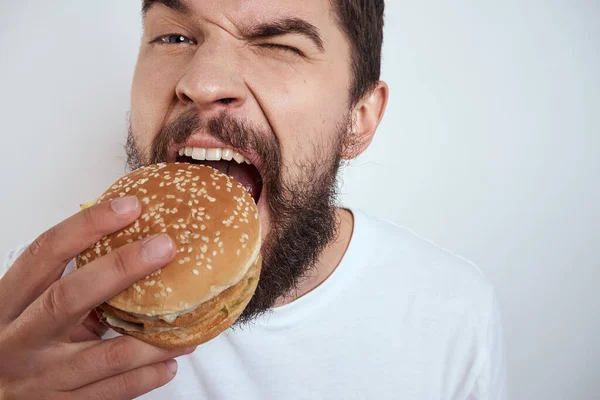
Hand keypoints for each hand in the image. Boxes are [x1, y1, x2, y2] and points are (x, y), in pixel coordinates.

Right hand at [0, 196, 194, 399]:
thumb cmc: (18, 345)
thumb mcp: (29, 311)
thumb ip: (69, 288)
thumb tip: (132, 250)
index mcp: (8, 304)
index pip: (44, 253)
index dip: (87, 226)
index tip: (130, 207)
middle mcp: (19, 340)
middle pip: (69, 297)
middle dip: (122, 268)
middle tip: (165, 246)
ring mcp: (41, 379)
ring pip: (108, 356)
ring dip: (156, 338)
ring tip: (189, 324)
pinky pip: (114, 392)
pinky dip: (148, 376)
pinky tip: (169, 362)